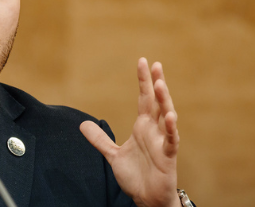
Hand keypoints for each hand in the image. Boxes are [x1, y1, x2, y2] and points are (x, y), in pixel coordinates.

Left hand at [80, 58, 180, 206]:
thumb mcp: (112, 155)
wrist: (147, 198)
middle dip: (156, 83)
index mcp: (143, 127)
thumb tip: (83, 124)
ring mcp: (162, 141)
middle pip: (157, 102)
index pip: (144, 99)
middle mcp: (154, 130)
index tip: (144, 61)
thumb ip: (100, 139)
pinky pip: (171, 140)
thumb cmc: (136, 176)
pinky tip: (171, 116)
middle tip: (156, 64)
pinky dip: (172, 129)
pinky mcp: (168, 156)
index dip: (143, 81)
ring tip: (160, 83)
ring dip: (164, 100)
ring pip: (167, 116)